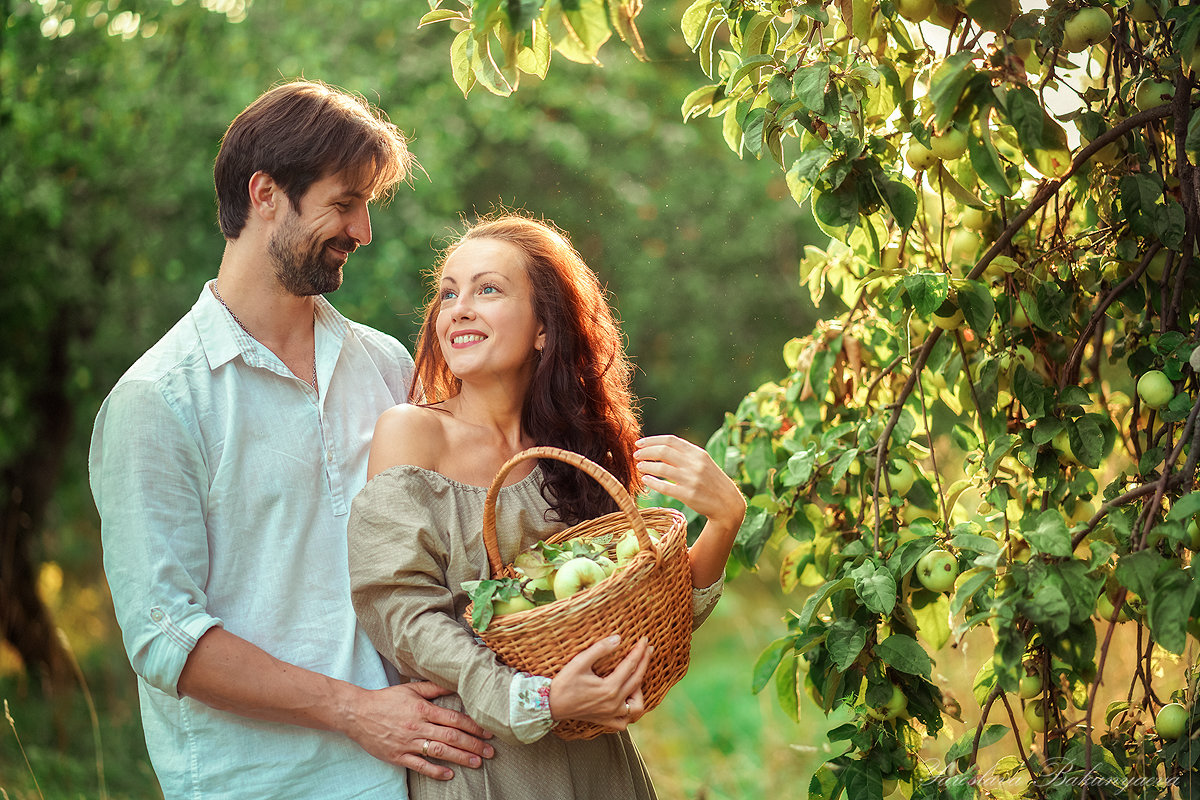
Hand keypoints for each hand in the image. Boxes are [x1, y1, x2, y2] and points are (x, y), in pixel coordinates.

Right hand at [342, 680, 494, 780]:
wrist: (357, 713)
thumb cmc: (386, 699)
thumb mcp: (410, 689)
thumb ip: (434, 688)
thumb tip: (455, 684)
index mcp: (423, 709)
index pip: (454, 719)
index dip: (474, 726)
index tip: (488, 732)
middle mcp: (418, 726)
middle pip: (451, 737)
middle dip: (473, 744)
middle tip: (490, 752)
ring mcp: (408, 742)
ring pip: (439, 751)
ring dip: (461, 758)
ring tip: (477, 762)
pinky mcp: (398, 756)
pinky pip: (419, 765)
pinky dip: (435, 771)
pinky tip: (449, 774)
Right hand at [548, 635, 651, 730]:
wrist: (550, 704)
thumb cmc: (564, 682)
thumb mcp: (580, 661)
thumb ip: (600, 649)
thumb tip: (619, 638)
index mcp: (609, 688)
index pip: (631, 665)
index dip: (639, 651)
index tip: (645, 639)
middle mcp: (614, 703)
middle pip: (637, 680)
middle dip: (644, 662)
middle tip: (648, 648)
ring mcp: (611, 714)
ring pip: (637, 706)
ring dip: (640, 690)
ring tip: (637, 676)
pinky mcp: (605, 721)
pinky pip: (625, 721)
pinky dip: (630, 712)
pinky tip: (627, 700)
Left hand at [634, 435, 745, 530]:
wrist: (727, 503)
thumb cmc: (711, 481)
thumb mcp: (702, 462)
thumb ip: (683, 455)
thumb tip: (658, 447)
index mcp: (697, 453)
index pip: (670, 440)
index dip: (652, 440)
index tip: (639, 443)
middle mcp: (695, 464)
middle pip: (664, 451)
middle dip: (646, 452)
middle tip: (636, 455)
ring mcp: (692, 479)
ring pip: (662, 468)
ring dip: (647, 466)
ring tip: (639, 467)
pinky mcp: (688, 495)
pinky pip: (664, 487)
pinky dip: (652, 482)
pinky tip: (645, 480)